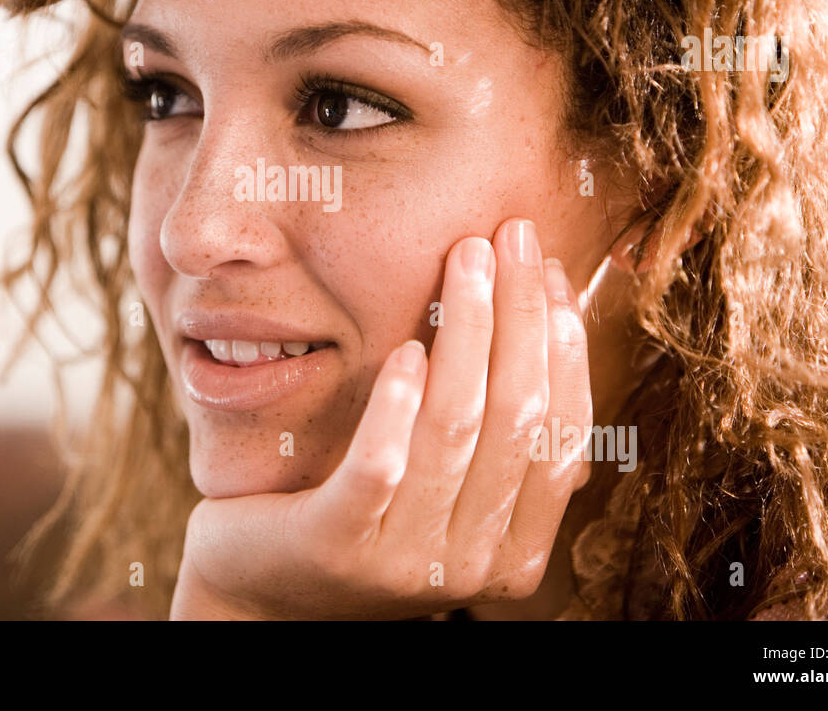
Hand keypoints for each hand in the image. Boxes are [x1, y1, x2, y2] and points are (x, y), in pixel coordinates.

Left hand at [169, 217, 593, 619]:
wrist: (262, 591)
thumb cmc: (361, 519)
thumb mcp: (442, 491)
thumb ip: (491, 442)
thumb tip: (544, 325)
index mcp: (516, 550)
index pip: (564, 436)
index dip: (564, 347)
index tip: (556, 274)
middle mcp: (473, 564)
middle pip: (517, 416)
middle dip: (521, 313)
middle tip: (514, 236)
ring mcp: (406, 559)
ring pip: (456, 427)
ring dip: (468, 330)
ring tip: (467, 258)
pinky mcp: (338, 542)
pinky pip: (381, 463)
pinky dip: (398, 401)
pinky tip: (405, 347)